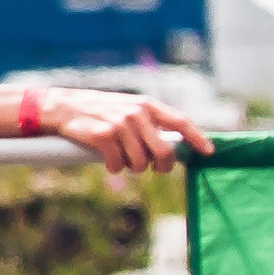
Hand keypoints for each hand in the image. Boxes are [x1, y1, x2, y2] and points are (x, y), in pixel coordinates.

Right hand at [45, 89, 214, 172]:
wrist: (65, 107)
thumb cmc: (103, 112)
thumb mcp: (131, 109)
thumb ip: (153, 124)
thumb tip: (178, 148)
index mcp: (148, 105)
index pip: (180, 122)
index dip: (197, 138)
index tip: (209, 153)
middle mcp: (137, 113)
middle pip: (164, 152)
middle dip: (162, 167)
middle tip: (155, 169)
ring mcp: (120, 124)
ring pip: (140, 163)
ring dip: (133, 167)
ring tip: (123, 158)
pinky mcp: (103, 136)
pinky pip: (119, 165)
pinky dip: (114, 168)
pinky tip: (108, 160)